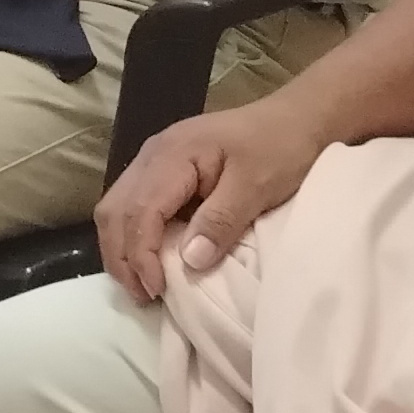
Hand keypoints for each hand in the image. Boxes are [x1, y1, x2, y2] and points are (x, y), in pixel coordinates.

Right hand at [95, 95, 330, 300]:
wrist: (298, 117)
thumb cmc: (281, 147)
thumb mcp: (257, 185)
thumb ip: (221, 220)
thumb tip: (190, 261)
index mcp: (173, 155)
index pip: (140, 210)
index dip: (142, 253)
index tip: (158, 289)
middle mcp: (153, 154)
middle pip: (115, 209)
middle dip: (122, 256)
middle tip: (143, 295)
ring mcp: (155, 159)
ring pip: (117, 208)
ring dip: (123, 248)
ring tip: (143, 283)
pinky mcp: (164, 169)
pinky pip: (133, 205)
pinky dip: (134, 236)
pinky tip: (151, 258)